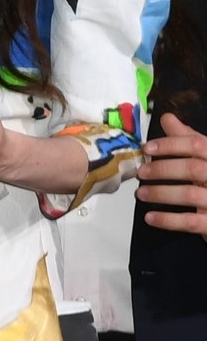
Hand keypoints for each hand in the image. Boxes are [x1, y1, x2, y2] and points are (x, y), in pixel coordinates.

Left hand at [147, 113, 206, 234]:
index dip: (171, 144)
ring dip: (161, 193)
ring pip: (190, 194)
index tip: (147, 147)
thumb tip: (167, 118)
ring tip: (141, 194)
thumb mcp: (206, 155)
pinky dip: (168, 220)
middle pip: (193, 169)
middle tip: (141, 172)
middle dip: (162, 169)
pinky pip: (191, 222)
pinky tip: (150, 217)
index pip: (198, 144)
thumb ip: (188, 138)